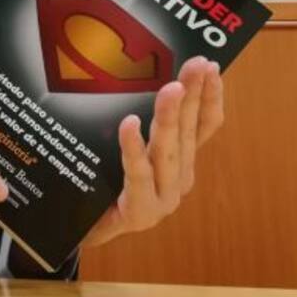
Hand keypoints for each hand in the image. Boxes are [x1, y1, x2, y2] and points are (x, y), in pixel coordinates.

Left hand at [82, 56, 223, 248]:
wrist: (85, 232)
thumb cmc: (106, 186)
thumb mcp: (129, 149)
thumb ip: (141, 125)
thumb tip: (137, 78)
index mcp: (182, 162)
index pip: (204, 126)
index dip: (210, 97)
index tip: (211, 66)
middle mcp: (179, 179)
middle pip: (187, 132)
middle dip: (193, 95)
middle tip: (196, 64)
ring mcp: (164, 198)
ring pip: (168, 151)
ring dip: (169, 117)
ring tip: (171, 88)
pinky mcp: (141, 212)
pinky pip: (137, 174)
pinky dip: (134, 148)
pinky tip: (129, 124)